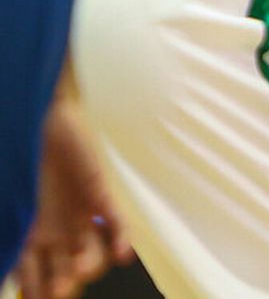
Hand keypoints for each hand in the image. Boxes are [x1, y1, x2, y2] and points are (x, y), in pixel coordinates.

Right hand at [14, 96, 132, 298]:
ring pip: (89, 253)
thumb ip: (10, 229)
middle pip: (61, 271)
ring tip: (77, 268)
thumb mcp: (8, 200)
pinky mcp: (98, 196)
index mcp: (25, 238)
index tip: (40, 298)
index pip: (31, 276)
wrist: (36, 122)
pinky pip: (114, 221)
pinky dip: (120, 237)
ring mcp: (78, 217)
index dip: (34, 288)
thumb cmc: (16, 163)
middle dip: (60, 282)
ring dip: (86, 263)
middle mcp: (54, 234)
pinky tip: (123, 254)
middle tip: (56, 289)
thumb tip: (5, 266)